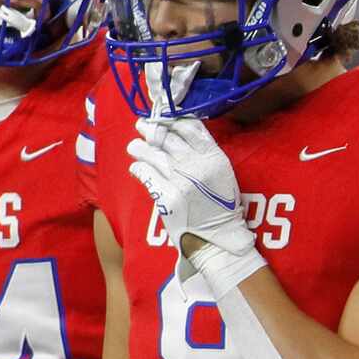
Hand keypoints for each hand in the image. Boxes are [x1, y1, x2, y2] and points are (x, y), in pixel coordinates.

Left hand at [127, 76, 256, 294]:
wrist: (218, 239)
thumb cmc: (221, 208)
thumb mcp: (222, 174)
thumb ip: (205, 153)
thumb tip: (178, 132)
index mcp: (214, 157)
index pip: (188, 125)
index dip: (170, 118)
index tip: (161, 118)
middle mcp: (197, 165)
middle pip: (166, 135)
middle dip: (150, 129)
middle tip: (142, 127)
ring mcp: (180, 181)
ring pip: (150, 151)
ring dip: (139, 147)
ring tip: (135, 147)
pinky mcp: (166, 197)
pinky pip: (144, 173)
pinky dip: (138, 168)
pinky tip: (137, 168)